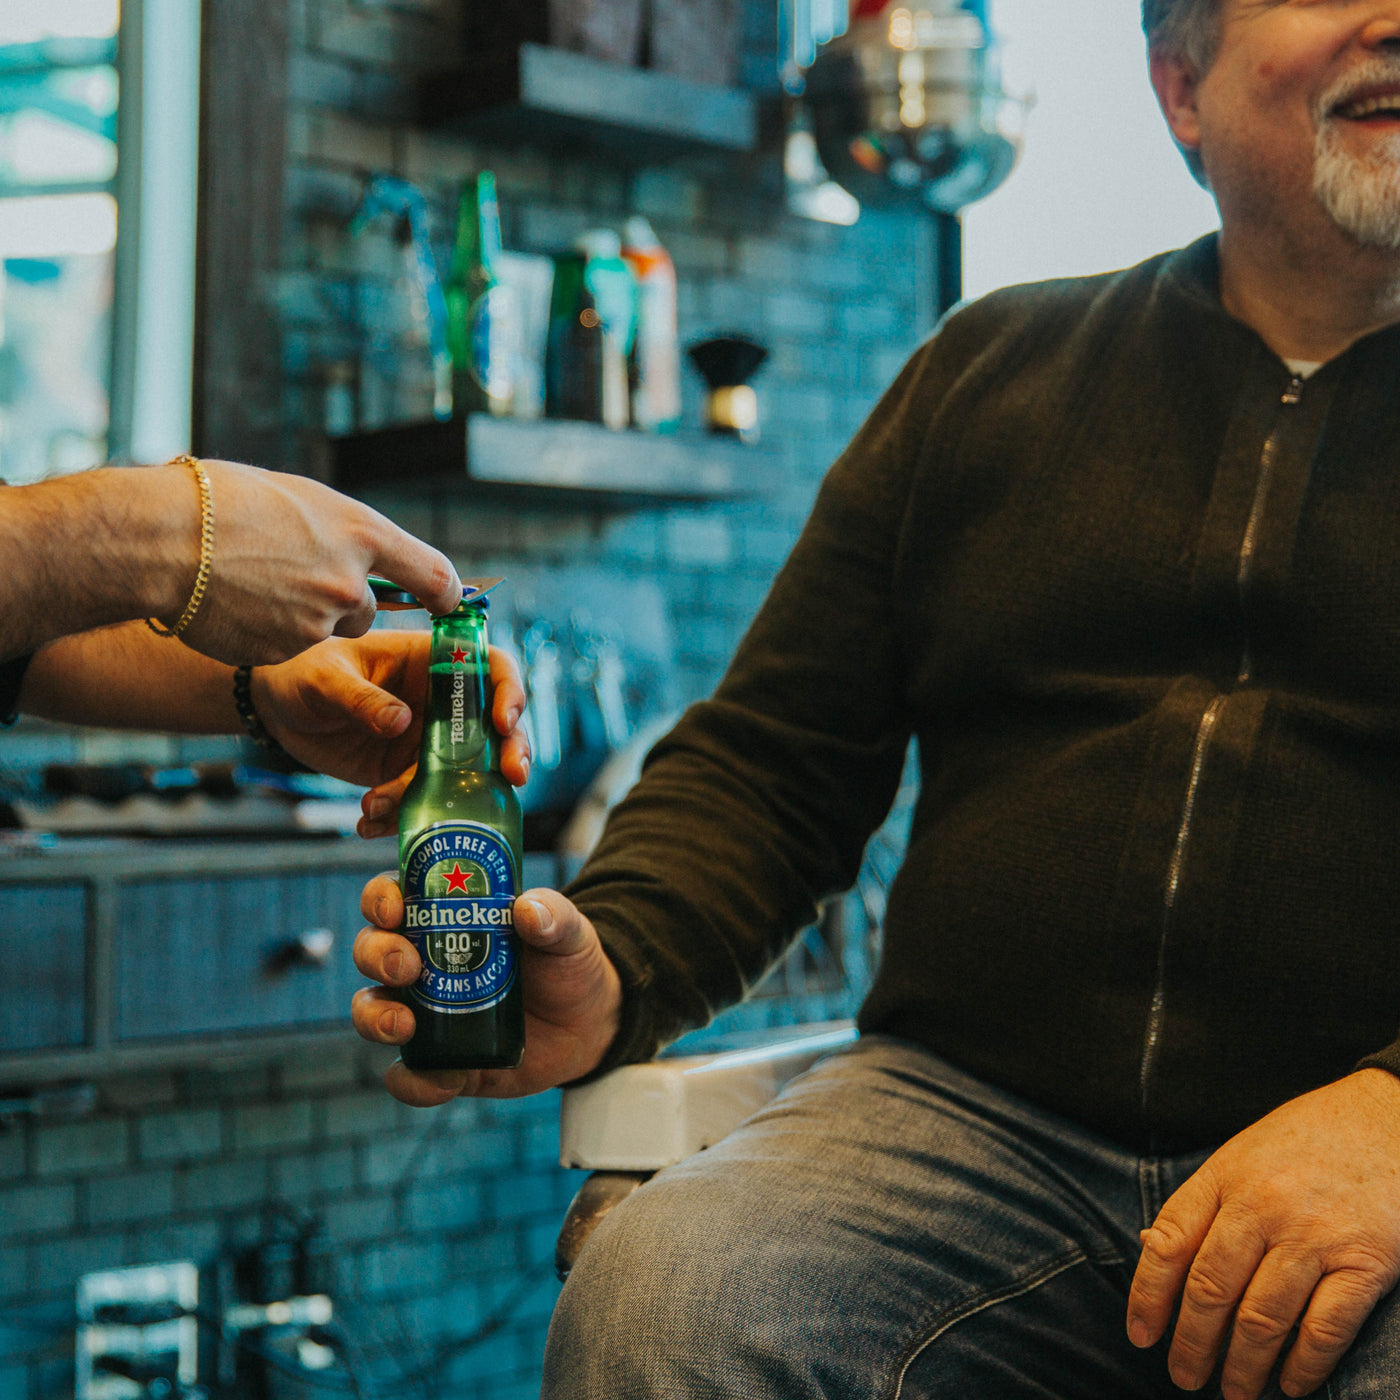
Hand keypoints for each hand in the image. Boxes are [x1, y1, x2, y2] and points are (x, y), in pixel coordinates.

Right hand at [173, 460, 461, 663]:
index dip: (445, 592)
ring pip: (327, 631)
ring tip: (254, 585)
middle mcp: (350, 583)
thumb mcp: (297, 497)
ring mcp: (318, 624)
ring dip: (303, 617)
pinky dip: (270, 633)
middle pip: (369, 609)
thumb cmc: (219, 503)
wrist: (159, 541)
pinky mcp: (286, 654)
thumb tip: (356, 548)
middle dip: (342, 601)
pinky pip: (289, 647)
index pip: (433, 574)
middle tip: (293, 576)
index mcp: (361, 533)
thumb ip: (337, 529)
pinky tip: (237, 607)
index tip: (448, 600)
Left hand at [252, 633, 529, 795]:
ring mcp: (429, 742)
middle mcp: (442, 702)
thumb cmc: (302, 671)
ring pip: (466, 774)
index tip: (503, 722)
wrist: (276, 709)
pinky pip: (424, 802)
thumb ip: (361, 697)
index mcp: (432, 661)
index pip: (491, 667)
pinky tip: (369, 823)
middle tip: (510, 778)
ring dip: (443, 800)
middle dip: (510, 753)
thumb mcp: (326, 678)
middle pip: (498, 726)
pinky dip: (402, 819)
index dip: (509, 691)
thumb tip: (401, 721)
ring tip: (382, 807)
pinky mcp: (408, 774)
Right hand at [351, 883, 622, 1104]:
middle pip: (371, 949)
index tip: (393, 906)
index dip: (379, 896)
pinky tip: (446, 1080)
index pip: (393, 896)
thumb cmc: (566, 963)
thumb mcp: (568, 932)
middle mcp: (422, 961)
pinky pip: (405, 1075)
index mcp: (444, 917)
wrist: (588, 1022)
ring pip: (371, 1009)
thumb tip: (528, 910)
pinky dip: (412, 1082)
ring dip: (374, 1017)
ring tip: (405, 1025)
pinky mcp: (437, 1060)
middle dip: (376, 955)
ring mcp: (424, 1012)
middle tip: (406, 967)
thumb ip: (554, 916)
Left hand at [1127, 1069, 1399, 1398]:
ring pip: (1262, 1317)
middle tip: (1183, 1376)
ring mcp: (1314, 1236)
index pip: (1170, 1244)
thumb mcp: (1240, 1155)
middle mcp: (1262, 1206)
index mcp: (1224, 1177)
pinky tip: (1291, 1385)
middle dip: (1192, 1342)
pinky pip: (1324, 1328)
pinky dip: (1304, 1365)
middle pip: (1211, 1288)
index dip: (1148, 1296)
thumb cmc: (1304, 1141)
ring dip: (1243, 1366)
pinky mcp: (1365, 1262)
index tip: (1140, 1335)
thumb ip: (1203, 1204)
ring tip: (1234, 1392)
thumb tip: (1153, 1250)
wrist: (1383, 1117)